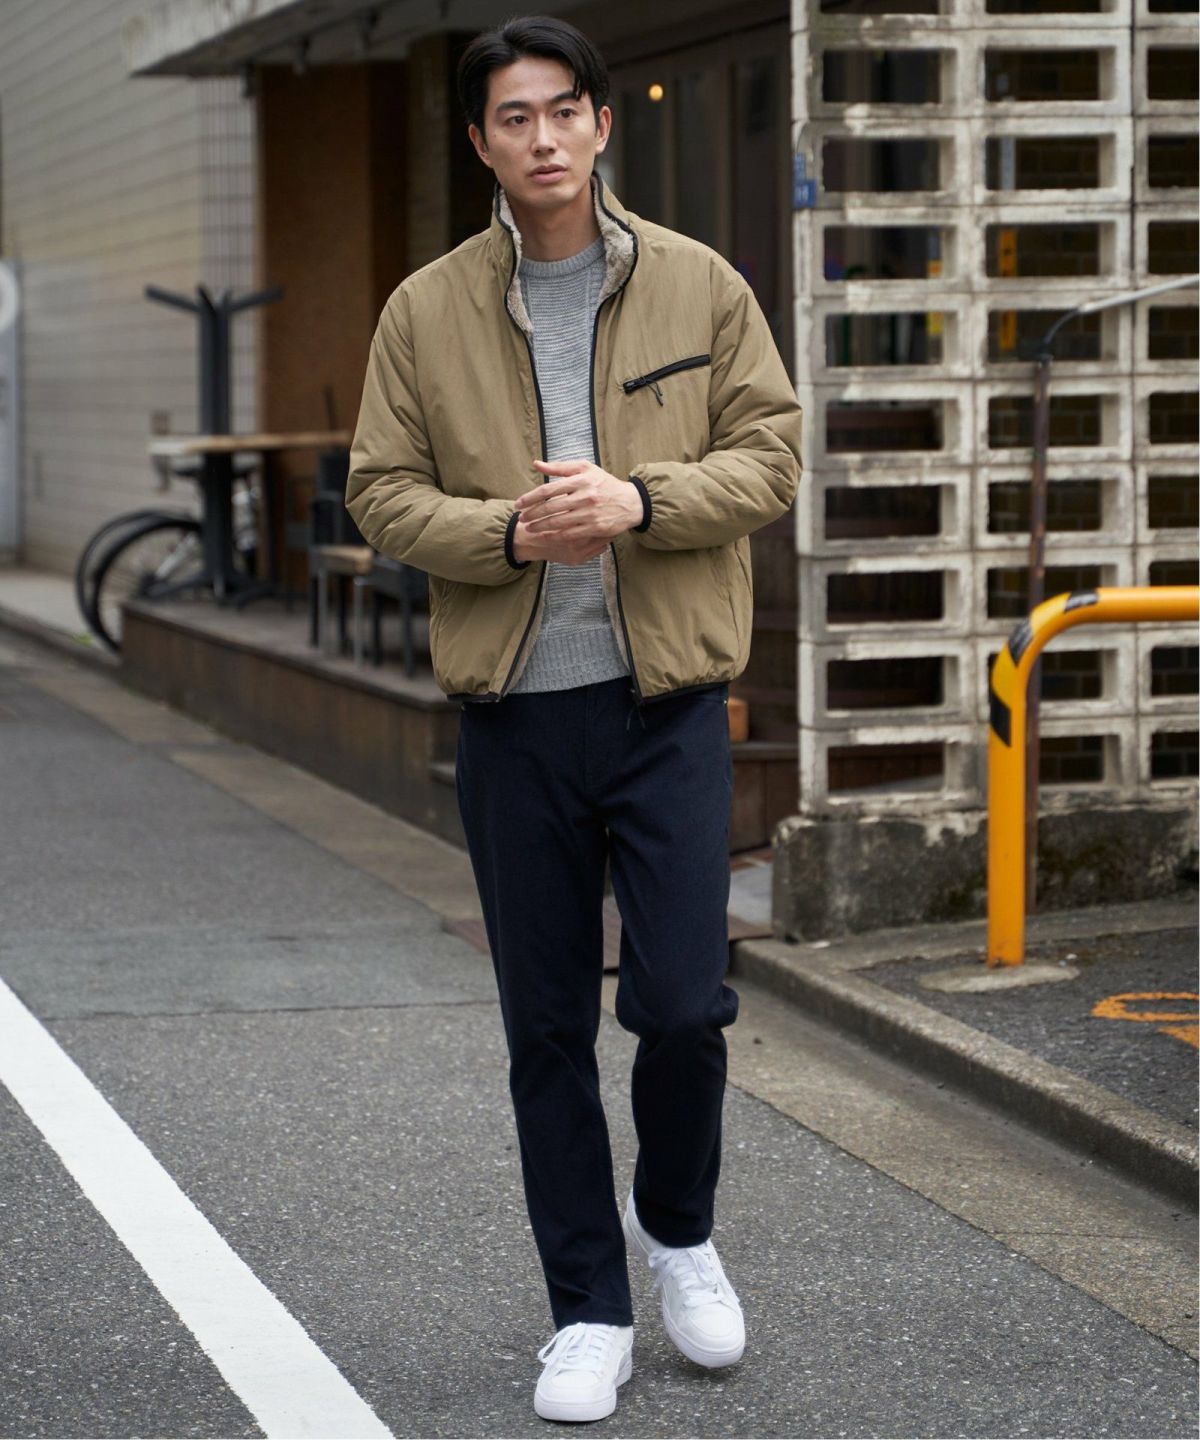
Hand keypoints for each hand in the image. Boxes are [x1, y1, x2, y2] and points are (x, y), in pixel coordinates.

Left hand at [514, 460, 644, 559]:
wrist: (630, 502)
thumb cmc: (604, 483)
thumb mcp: (585, 469)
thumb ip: (560, 467)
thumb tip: (537, 464)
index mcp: (580, 480)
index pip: (548, 489)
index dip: (530, 498)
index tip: (519, 503)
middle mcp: (585, 496)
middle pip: (550, 507)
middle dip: (532, 514)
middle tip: (521, 518)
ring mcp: (590, 513)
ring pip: (558, 522)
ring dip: (540, 526)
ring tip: (529, 528)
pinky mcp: (595, 527)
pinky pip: (570, 533)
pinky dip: (555, 536)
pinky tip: (545, 535)